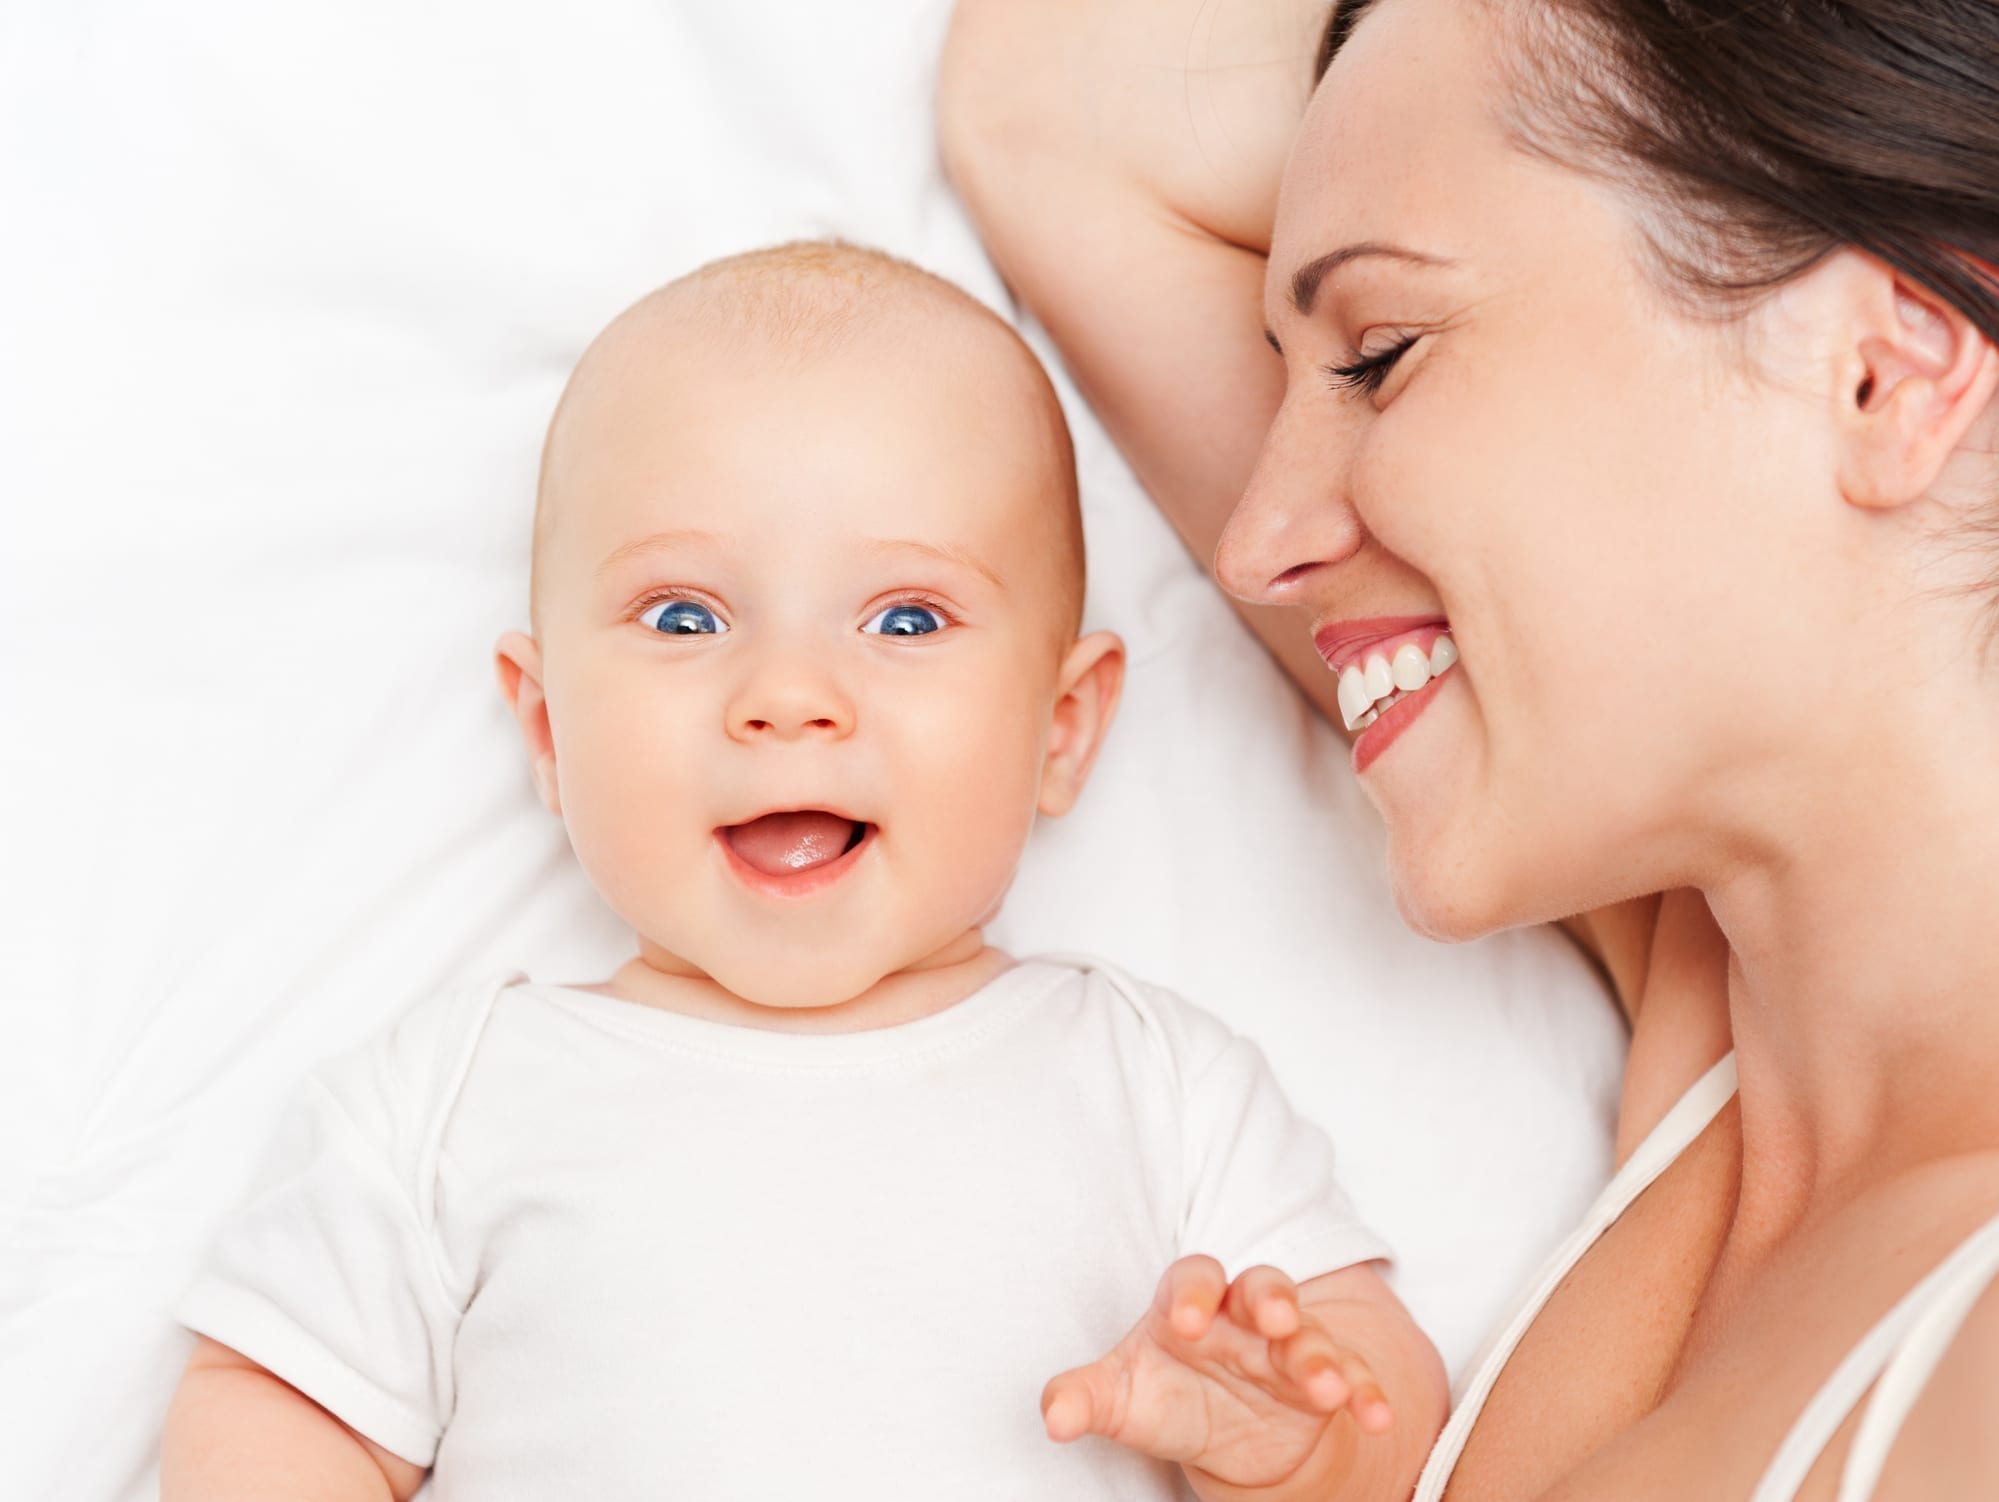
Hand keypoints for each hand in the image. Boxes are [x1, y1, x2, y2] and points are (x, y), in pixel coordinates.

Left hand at [1042, 1257, 1394, 1492]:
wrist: (1223, 1431)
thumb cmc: (1165, 1394)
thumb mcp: (1123, 1399)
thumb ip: (1085, 1398)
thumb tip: (1053, 1415)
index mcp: (1190, 1304)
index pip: (1192, 1279)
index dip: (1192, 1293)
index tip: (1186, 1321)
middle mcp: (1245, 1316)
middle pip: (1264, 1287)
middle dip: (1272, 1299)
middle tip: (1277, 1318)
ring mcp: (1291, 1347)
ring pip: (1313, 1336)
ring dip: (1322, 1357)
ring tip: (1326, 1387)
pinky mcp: (1328, 1382)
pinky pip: (1354, 1379)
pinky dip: (1368, 1395)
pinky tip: (1376, 1417)